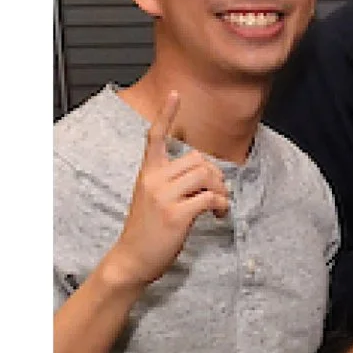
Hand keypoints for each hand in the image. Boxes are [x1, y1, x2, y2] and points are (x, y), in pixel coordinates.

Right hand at [107, 92, 229, 290]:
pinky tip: (217, 215)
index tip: (175, 94)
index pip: (155, 137)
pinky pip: (210, 197)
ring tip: (218, 206)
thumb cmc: (147, 229)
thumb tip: (205, 173)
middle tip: (217, 193)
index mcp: (148, 173)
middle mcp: (154, 180)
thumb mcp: (153, 198)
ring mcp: (164, 197)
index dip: (166, 115)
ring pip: (206, 175)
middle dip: (215, 174)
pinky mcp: (176, 214)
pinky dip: (221, 205)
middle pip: (198, 159)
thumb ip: (172, 181)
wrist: (131, 259)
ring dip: (220, 190)